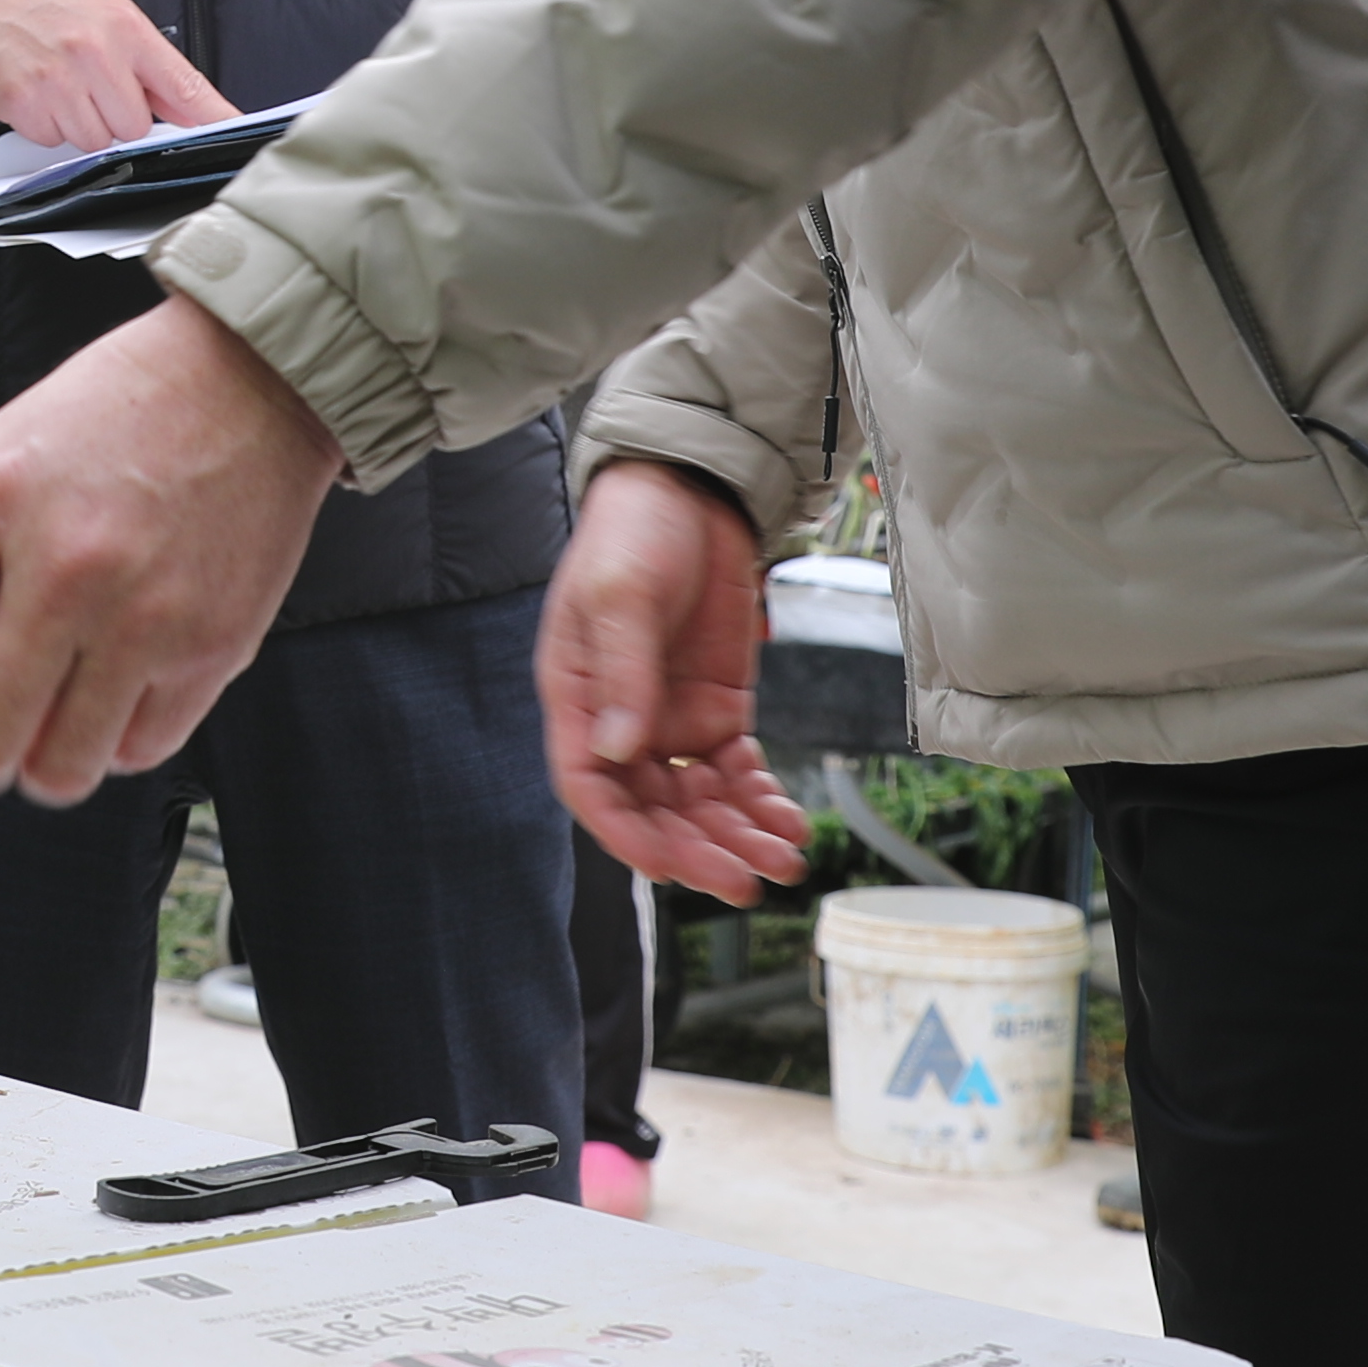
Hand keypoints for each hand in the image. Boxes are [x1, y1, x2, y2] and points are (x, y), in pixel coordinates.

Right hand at [0, 0, 235, 152]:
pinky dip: (47, 126)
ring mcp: (55, 81)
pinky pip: (53, 143)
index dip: (210, 117)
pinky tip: (38, 93)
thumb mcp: (108, 13)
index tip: (233, 134)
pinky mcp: (21, 104)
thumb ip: (151, 63)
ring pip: (94, 142)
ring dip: (81, 124)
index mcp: (124, 28)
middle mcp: (93, 53)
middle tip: (92, 84)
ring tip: (62, 85)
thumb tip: (195, 110)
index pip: (181, 85)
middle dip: (116, 116)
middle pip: (133, 128)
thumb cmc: (47, 2)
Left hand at [0, 298, 336, 811]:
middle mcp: (64, 566)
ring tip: (59, 706)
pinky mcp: (213, 647)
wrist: (247, 384)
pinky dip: (117, 740)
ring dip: (45, 759)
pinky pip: (140, 753)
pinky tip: (121, 684)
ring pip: (62, 769)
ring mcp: (145, 614)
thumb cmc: (109, 420)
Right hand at [537, 463, 810, 899]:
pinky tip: (790, 817)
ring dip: (738, 835)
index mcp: (577, 699)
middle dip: (698, 850)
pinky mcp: (718, 710)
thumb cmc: (632, 529)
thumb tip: (623, 749)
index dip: (627, 836)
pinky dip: (762, 800)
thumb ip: (623, 671)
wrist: (691, 488)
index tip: (670, 866)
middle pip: (654, 810)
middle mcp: (622, 722)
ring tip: (784, 857)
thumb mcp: (619, 593)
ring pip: (701, 803)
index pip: (591, 787)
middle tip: (745, 879)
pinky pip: (738, 773)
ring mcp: (671, 720)